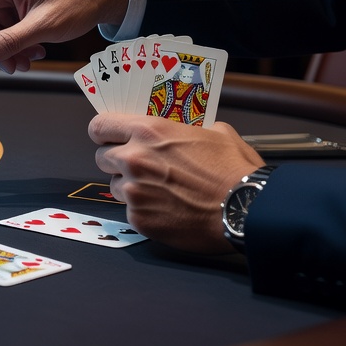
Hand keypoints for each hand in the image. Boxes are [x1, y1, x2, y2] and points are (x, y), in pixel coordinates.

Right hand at [0, 0, 129, 72]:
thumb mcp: (43, 26)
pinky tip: (35, 53)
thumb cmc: (77, 1)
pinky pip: (4, 33)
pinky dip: (16, 46)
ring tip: (31, 60)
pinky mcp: (18, 10)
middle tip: (16, 66)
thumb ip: (9, 42)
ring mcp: (9, 0)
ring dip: (6, 51)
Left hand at [89, 114, 263, 253]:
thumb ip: (187, 129)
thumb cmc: (235, 171)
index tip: (107, 137)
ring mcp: (134, 191)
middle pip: (101, 157)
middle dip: (116, 161)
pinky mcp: (139, 219)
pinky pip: (131, 211)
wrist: (245, 210)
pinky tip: (168, 209)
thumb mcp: (216, 132)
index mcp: (148, 132)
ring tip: (159, 190)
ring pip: (114, 186)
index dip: (103, 132)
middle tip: (138, 167)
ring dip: (130, 187)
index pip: (100, 126)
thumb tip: (182, 130)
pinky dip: (144, 210)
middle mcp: (134, 159)